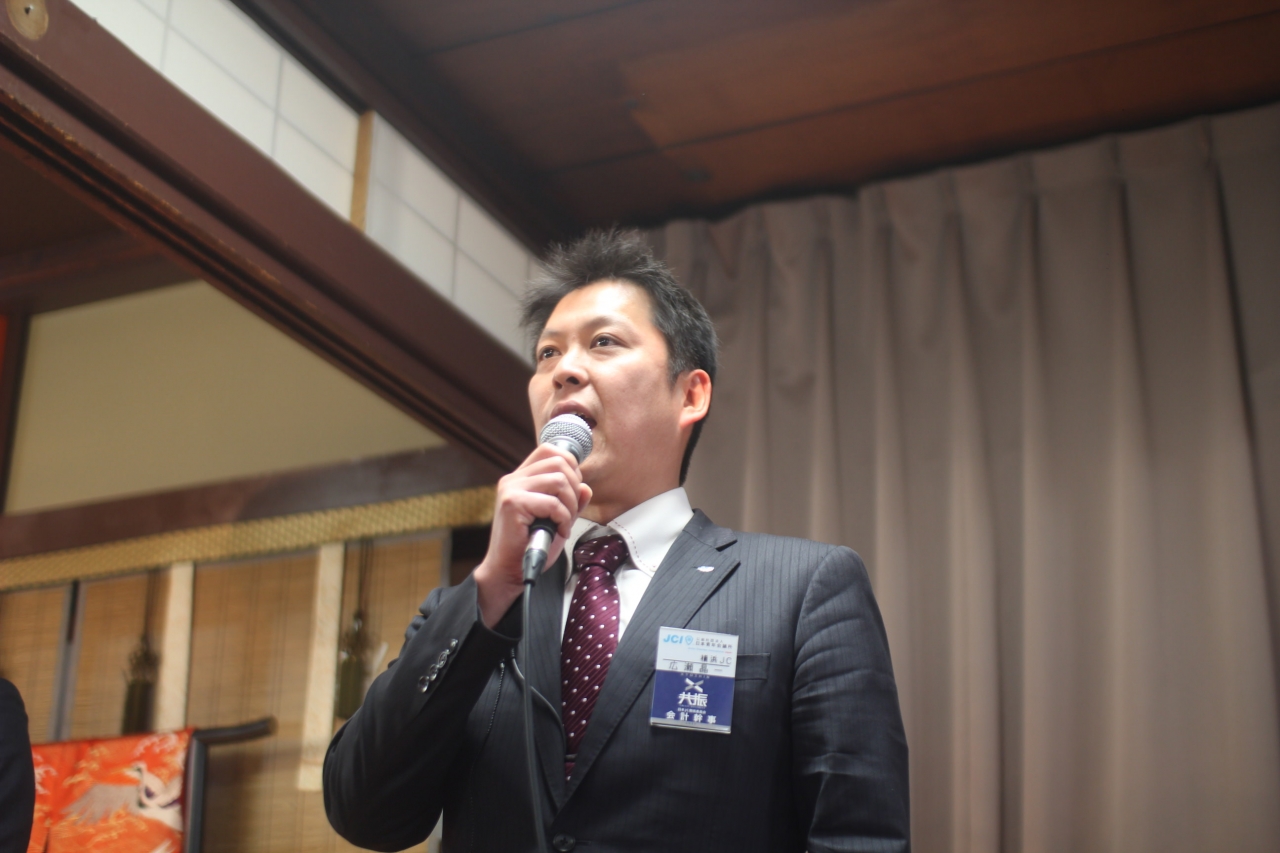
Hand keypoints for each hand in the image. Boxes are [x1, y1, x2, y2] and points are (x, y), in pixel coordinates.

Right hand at [474, 444, 591, 627]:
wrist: (509, 572)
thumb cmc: (530, 547)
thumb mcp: (557, 520)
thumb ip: (571, 502)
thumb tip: (586, 487)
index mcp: (521, 478)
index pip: (549, 450)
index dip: (570, 465)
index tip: (573, 491)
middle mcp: (513, 479)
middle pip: (559, 461)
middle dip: (575, 487)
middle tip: (571, 512)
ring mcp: (511, 490)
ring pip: (559, 480)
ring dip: (571, 505)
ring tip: (565, 523)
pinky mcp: (512, 504)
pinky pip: (552, 503)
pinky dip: (563, 519)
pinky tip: (559, 532)